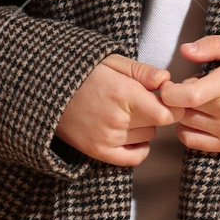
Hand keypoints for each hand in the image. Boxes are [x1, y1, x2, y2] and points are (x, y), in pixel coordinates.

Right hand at [56, 55, 174, 166]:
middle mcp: (117, 119)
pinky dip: (138, 147)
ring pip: (147, 137)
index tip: (167, 97)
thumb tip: (167, 80)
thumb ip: (142, 71)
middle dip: (155, 111)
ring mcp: (108, 138)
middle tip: (141, 100)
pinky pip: (134, 158)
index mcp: (123, 94)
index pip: (167, 113)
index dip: (173, 105)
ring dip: (143, 126)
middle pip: (158, 124)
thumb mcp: (111, 62)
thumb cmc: (81, 73)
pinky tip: (132, 134)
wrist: (46, 91)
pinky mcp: (99, 151)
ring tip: (125, 112)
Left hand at [159, 35, 219, 154]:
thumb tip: (185, 51)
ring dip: (185, 111)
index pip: (187, 96)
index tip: (169, 83)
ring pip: (183, 122)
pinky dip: (187, 128)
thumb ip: (213, 45)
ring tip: (205, 99)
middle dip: (180, 95)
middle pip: (181, 108)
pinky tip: (201, 115)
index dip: (169, 90)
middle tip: (198, 85)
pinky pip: (190, 140)